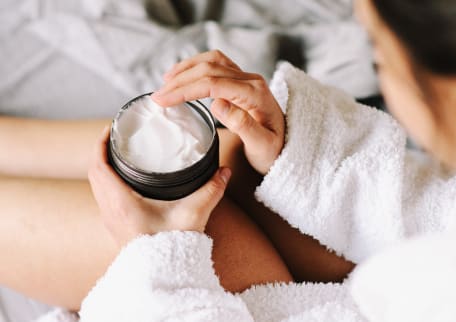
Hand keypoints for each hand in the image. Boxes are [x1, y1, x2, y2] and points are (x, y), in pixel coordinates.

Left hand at [88, 127, 231, 247]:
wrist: (162, 275)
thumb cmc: (172, 247)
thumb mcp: (194, 214)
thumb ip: (211, 190)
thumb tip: (224, 172)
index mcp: (122, 203)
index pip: (99, 167)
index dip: (99, 145)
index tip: (109, 129)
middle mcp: (110, 210)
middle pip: (94, 174)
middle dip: (101, 152)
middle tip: (115, 137)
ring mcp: (111, 220)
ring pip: (97, 186)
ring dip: (103, 167)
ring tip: (118, 153)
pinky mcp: (116, 226)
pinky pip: (103, 197)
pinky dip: (107, 181)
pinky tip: (124, 179)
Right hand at [151, 50, 284, 174]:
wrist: (287, 146)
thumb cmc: (274, 150)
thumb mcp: (262, 146)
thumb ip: (243, 125)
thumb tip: (217, 103)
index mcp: (255, 95)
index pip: (214, 84)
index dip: (185, 90)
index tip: (162, 100)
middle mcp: (252, 81)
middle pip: (210, 69)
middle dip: (180, 80)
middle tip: (157, 96)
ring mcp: (247, 78)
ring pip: (212, 61)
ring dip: (187, 68)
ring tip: (165, 82)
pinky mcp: (242, 80)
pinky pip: (217, 64)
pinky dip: (197, 66)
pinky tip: (183, 75)